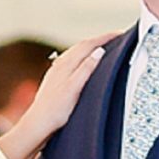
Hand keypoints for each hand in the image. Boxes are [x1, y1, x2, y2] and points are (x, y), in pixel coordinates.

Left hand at [13, 33, 114, 148]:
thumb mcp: (74, 88)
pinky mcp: (55, 79)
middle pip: (83, 45)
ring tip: (103, 46)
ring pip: (76, 52)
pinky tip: (82, 63)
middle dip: (100, 39)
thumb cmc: (55, 110)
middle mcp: (60, 64)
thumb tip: (99, 51)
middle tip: (115, 38)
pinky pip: (71, 61)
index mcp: (67, 64)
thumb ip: (86, 68)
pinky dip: (82, 57)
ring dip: (90, 47)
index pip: (89, 44)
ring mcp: (56, 71)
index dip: (106, 37)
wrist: (38, 124)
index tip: (120, 34)